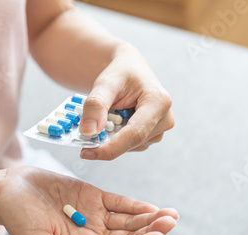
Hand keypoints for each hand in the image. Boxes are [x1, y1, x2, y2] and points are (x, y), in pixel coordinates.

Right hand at [0, 166, 178, 234]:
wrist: (9, 191)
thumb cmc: (19, 220)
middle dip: (151, 232)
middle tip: (170, 222)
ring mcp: (96, 217)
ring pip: (129, 222)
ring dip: (149, 219)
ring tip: (170, 215)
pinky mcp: (94, 197)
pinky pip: (119, 203)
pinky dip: (135, 206)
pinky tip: (151, 208)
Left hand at [79, 43, 174, 160]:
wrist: (129, 70)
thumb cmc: (121, 73)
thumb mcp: (105, 83)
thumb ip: (96, 105)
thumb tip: (88, 132)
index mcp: (158, 101)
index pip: (135, 133)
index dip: (111, 147)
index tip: (87, 152)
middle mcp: (165, 118)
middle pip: (133, 142)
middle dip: (107, 144)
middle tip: (82, 140)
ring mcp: (160, 129)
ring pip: (130, 146)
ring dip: (111, 139)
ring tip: (101, 121)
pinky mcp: (151, 135)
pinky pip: (130, 145)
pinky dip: (115, 139)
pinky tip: (110, 124)